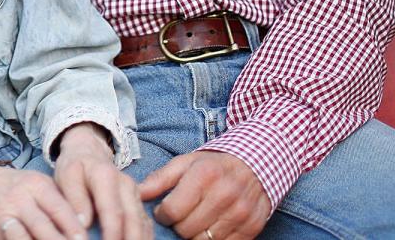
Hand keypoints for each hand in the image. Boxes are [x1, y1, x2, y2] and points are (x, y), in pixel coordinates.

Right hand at [0, 162, 87, 239]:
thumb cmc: (16, 187)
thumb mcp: (39, 184)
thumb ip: (59, 202)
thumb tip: (84, 224)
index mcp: (36, 186)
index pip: (59, 209)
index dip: (73, 227)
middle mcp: (18, 199)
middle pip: (42, 227)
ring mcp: (1, 215)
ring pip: (21, 238)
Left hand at [54, 124, 151, 239]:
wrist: (88, 151)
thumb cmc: (74, 167)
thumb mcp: (67, 177)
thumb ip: (75, 199)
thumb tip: (83, 224)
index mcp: (106, 176)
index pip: (113, 212)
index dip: (112, 234)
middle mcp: (126, 185)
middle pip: (134, 221)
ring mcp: (135, 193)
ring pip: (142, 224)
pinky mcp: (138, 202)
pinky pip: (145, 224)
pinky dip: (142, 238)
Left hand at [138, 151, 269, 239]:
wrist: (255, 165)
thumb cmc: (213, 165)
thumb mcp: (184, 162)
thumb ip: (160, 179)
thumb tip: (138, 193)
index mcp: (204, 175)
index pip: (172, 210)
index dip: (162, 214)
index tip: (163, 211)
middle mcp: (224, 195)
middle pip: (186, 229)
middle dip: (177, 225)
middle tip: (179, 216)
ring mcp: (240, 213)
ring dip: (194, 234)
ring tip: (193, 221)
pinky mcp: (251, 228)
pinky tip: (209, 227)